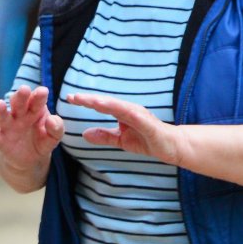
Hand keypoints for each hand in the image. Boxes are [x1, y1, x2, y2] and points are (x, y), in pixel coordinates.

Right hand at [0, 86, 64, 173]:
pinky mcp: (0, 142)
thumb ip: (56, 129)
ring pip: (4, 117)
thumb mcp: (53, 137)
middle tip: (24, 89)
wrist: (28, 159)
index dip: (39, 97)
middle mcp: (19, 116)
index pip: (37, 102)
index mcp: (34, 111)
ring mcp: (8, 128)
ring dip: (1, 111)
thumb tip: (52, 120)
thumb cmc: (41, 140)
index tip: (43, 91)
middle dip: (21, 97)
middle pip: (19, 104)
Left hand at [62, 91, 183, 166]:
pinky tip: (112, 109)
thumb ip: (104, 136)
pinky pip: (133, 115)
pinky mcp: (148, 123)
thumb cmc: (148, 140)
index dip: (85, 101)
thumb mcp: (121, 140)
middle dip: (90, 99)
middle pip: (106, 102)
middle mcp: (129, 110)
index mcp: (122, 112)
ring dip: (103, 103)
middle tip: (72, 96)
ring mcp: (139, 115)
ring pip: (118, 106)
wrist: (173, 147)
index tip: (69, 98)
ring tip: (88, 101)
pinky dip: (122, 111)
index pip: (100, 105)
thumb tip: (85, 134)